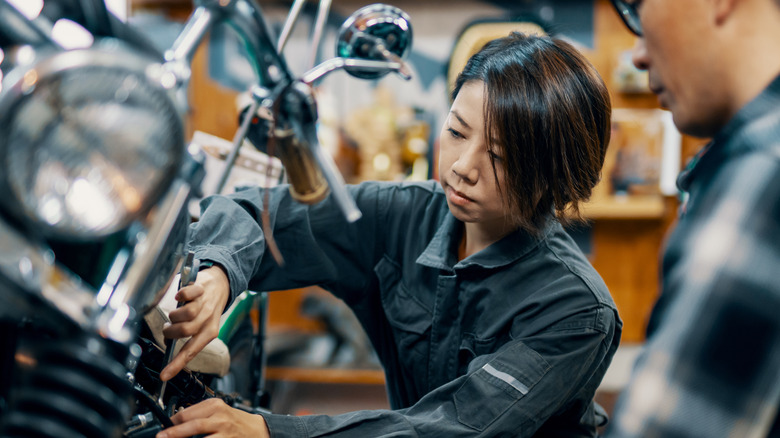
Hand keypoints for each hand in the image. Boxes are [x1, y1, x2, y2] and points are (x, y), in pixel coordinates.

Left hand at [155, 399, 269, 437]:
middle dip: (174, 433)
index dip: (171, 421)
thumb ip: (198, 414)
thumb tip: (175, 422)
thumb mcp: (218, 411)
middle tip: (161, 437)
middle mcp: (221, 417)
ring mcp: (225, 431)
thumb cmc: (234, 421)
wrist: (256, 430)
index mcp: (215, 405)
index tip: (162, 427)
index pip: (187, 412)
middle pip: (193, 425)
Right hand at [160, 266, 229, 380]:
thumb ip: (188, 334)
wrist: (222, 285)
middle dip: (170, 331)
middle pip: (185, 331)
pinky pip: (187, 294)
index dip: (176, 364)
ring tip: (175, 314)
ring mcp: (205, 303)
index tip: (164, 375)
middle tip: (168, 328)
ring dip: (174, 315)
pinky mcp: (201, 289)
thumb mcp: (204, 325)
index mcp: (209, 332)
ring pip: (186, 313)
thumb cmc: (208, 307)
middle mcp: (208, 319)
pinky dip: (181, 295)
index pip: (191, 351)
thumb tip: (168, 342)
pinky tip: (180, 297)